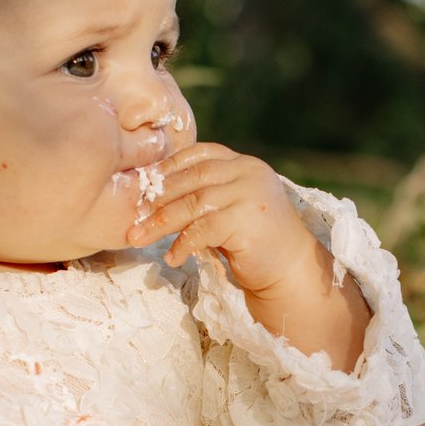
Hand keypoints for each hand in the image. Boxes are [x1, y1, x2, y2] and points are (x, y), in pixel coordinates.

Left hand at [124, 143, 326, 299]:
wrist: (291, 270)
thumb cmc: (256, 241)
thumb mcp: (233, 206)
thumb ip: (209, 193)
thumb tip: (157, 193)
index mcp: (245, 164)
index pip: (201, 154)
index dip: (170, 166)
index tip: (146, 183)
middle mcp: (249, 173)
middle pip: (192, 179)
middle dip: (158, 197)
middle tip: (133, 215)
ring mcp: (249, 195)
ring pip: (193, 203)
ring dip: (161, 222)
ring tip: (139, 237)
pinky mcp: (246, 222)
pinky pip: (202, 230)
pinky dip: (182, 244)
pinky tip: (172, 257)